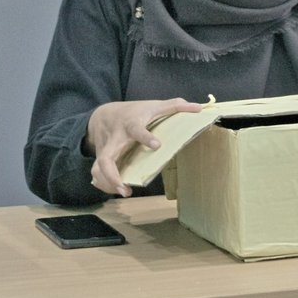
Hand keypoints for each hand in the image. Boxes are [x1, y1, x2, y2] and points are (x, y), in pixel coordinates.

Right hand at [87, 98, 204, 196]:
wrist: (104, 114)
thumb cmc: (134, 111)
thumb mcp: (153, 105)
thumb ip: (175, 107)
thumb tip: (199, 108)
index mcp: (130, 124)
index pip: (136, 129)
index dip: (146, 137)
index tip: (157, 145)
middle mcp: (115, 140)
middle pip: (105, 158)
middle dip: (111, 174)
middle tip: (124, 187)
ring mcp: (106, 151)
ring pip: (98, 170)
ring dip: (108, 183)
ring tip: (124, 191)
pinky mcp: (102, 160)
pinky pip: (98, 175)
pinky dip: (105, 185)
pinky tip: (119, 190)